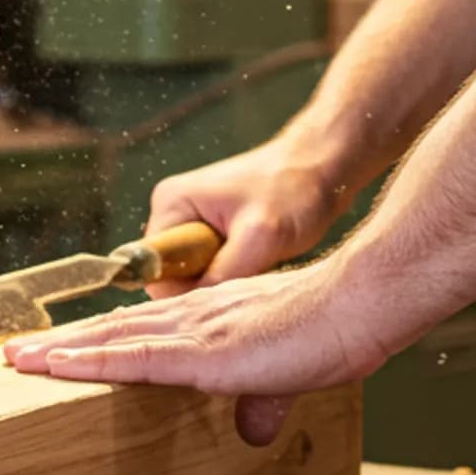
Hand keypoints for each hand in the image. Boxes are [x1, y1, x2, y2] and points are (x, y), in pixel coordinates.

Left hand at [5, 251, 393, 446]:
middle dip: (63, 344)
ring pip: (111, 340)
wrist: (358, 306)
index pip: (141, 329)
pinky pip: (133, 358)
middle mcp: (191, 318)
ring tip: (17, 359)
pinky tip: (56, 365)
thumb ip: (263, 400)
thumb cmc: (333, 330)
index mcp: (210, 321)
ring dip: (60, 351)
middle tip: (16, 353)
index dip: (98, 338)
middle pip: (113, 330)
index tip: (62, 347)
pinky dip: (90, 361)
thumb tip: (254, 431)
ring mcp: (193, 333)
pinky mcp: (202, 353)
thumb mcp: (289, 375)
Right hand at [143, 136, 344, 294]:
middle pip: (171, 274)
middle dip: (205, 285)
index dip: (180, 291)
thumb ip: (221, 273)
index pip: (152, 268)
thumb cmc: (293, 189)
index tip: (218, 296)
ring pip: (194, 275)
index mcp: (171, 204)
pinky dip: (234, 273)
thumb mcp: (259, 236)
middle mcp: (174, 212)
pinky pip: (212, 268)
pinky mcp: (214, 231)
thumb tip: (193, 310)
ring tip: (259, 264)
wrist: (323, 165)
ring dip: (223, 280)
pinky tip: (261, 262)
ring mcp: (194, 221)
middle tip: (247, 276)